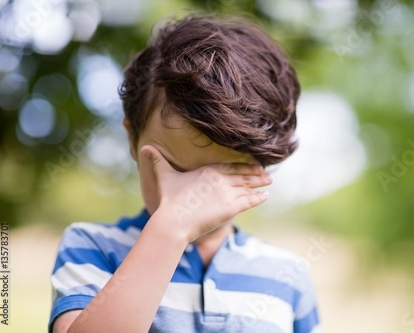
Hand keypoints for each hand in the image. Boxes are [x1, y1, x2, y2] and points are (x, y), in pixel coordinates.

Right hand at [139, 145, 271, 241]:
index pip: (231, 166)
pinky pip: (250, 200)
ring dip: (259, 184)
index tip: (252, 165)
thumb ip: (158, 161)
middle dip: (255, 174)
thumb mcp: (164, 176)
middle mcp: (221, 179)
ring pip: (248, 186)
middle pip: (242, 175)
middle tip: (266, 173)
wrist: (174, 221)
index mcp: (208, 170)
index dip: (243, 166)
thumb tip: (145, 147)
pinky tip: (265, 196)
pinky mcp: (231, 208)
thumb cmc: (169, 200)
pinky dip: (258, 198)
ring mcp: (227, 193)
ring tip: (268, 182)